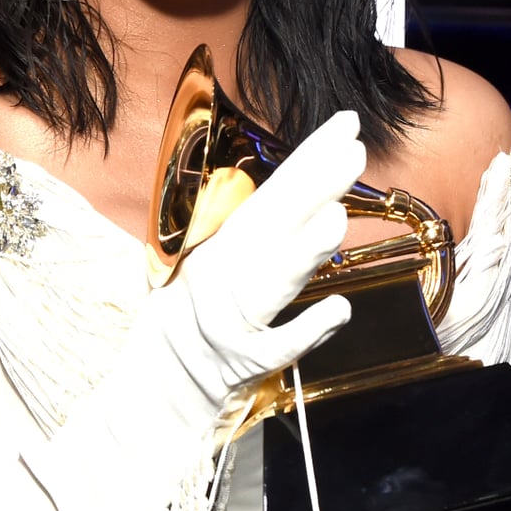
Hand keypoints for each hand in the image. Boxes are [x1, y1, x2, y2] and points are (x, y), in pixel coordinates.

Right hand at [161, 110, 363, 403]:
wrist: (158, 385)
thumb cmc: (190, 323)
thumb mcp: (212, 266)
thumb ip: (256, 234)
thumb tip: (311, 198)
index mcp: (220, 245)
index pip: (272, 194)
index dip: (308, 159)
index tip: (345, 126)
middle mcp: (224, 273)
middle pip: (274, 225)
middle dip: (313, 187)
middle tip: (353, 151)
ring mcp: (232, 316)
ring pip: (274, 278)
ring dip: (305, 249)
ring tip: (337, 217)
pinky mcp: (243, 362)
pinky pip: (278, 345)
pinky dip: (307, 328)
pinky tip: (340, 308)